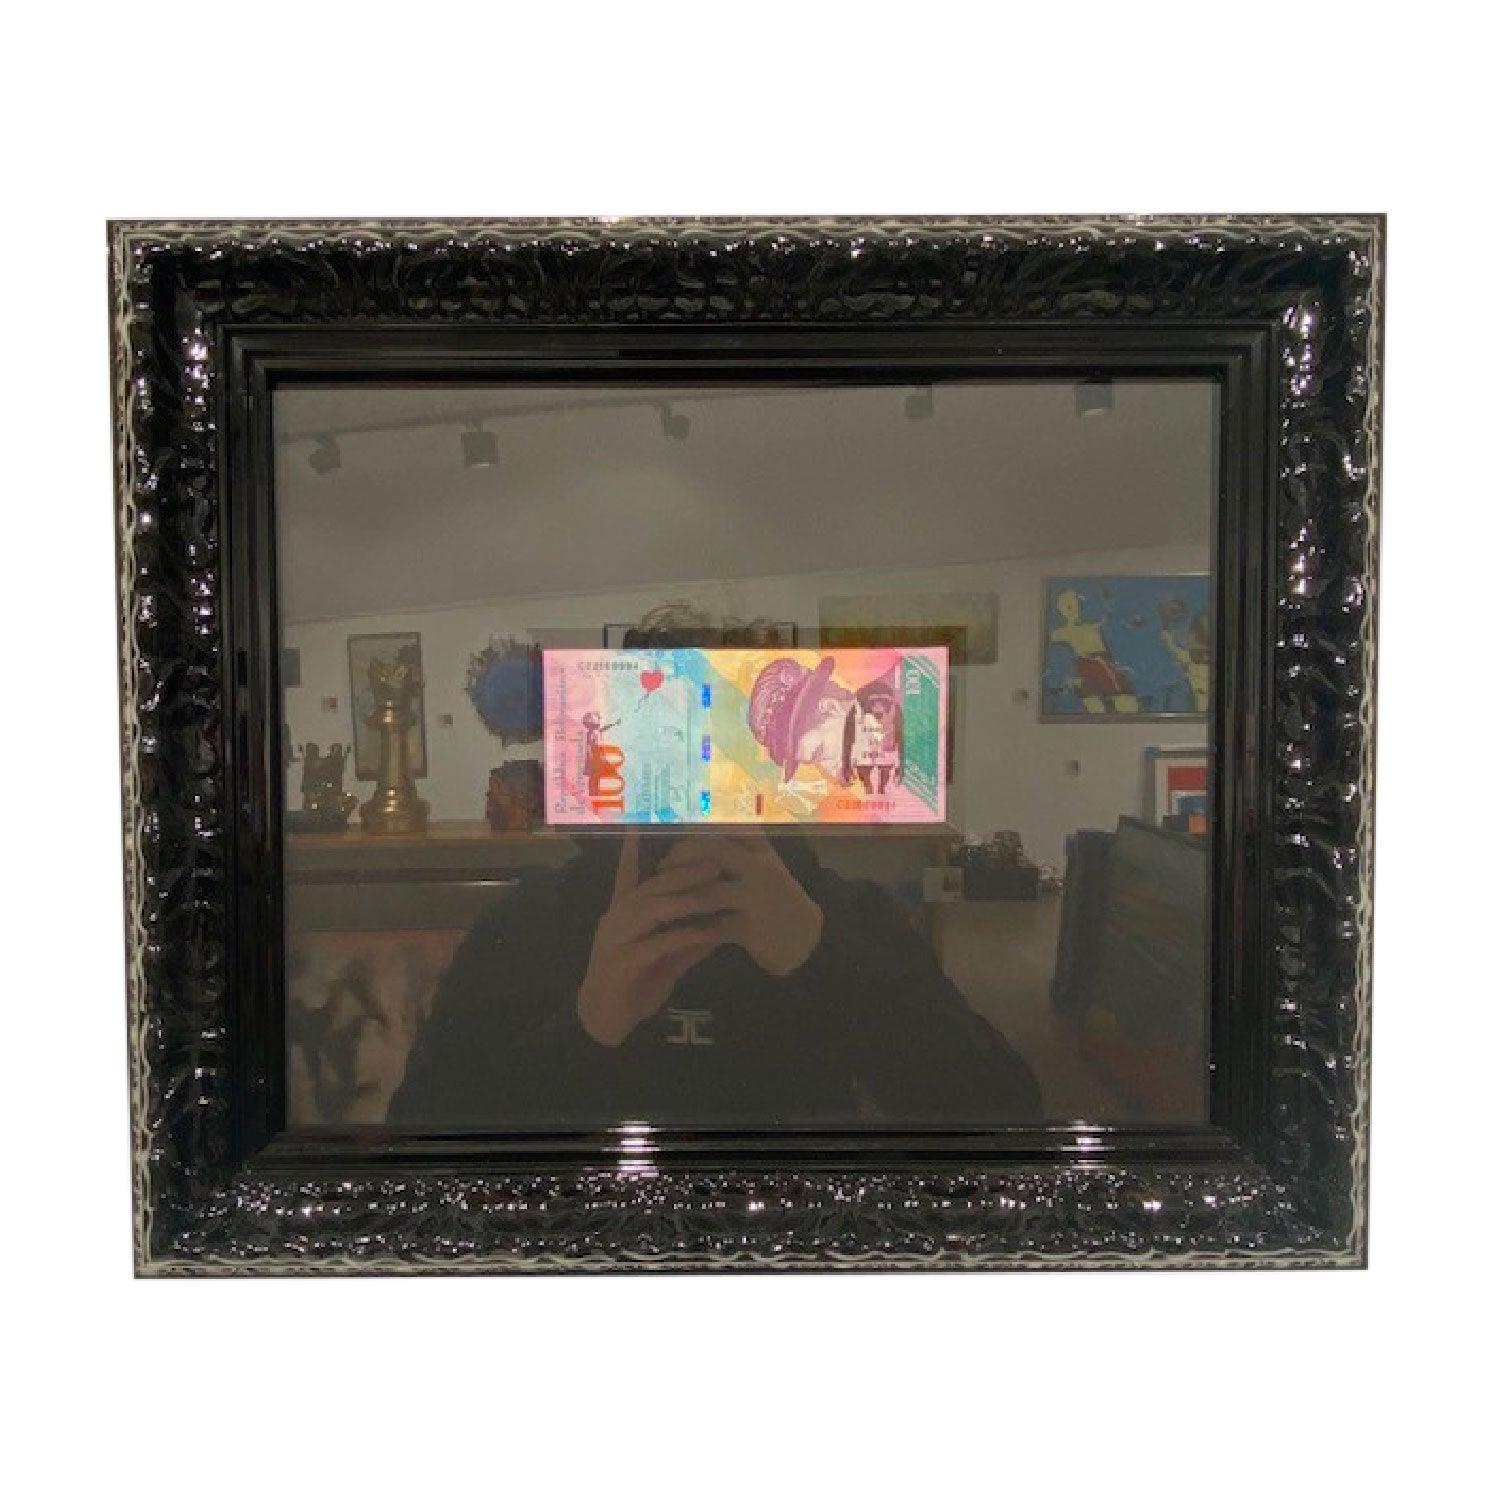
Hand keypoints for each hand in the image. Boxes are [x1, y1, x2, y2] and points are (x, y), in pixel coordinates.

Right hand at [575, 834, 733, 1047]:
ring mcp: (617, 940)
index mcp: (623, 912)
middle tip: (716, 862)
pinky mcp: (623, 964)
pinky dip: (682, 937)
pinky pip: (656, 944)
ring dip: (687, 900)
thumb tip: (717, 926)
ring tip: (715, 893)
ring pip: (653, 910)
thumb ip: (686, 940)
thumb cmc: (634, 983)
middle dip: (684, 872)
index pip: (630, 872)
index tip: (654, 823)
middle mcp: (617, 919)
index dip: (640, 847)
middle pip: (651, 886)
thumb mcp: (665, 957)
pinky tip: (705, 935)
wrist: (606, 1020)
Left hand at [657, 833, 823, 977]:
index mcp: (760, 850)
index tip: (671, 830)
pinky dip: (693, 929)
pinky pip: (714, 926)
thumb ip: (738, 845)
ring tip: (663, 900)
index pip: (725, 825)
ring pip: (711, 891)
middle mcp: (760, 868)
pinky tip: (676, 930)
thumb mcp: (763, 864)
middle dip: (680, 856)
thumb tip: (697, 826)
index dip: (696, 825)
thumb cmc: (776, 898)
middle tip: (661, 868)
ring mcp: (757, 898)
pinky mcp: (752, 929)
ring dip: (681, 896)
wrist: (807, 939)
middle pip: (713, 851)